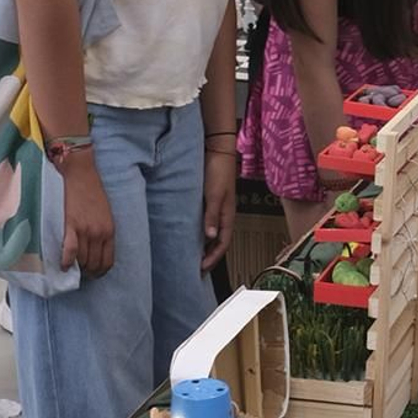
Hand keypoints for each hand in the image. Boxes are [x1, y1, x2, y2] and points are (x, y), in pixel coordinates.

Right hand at [59, 150, 115, 277]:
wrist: (79, 173)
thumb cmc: (90, 191)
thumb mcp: (104, 214)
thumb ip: (101, 231)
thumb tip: (94, 249)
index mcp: (109, 231)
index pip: (107, 261)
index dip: (99, 271)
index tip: (92, 273)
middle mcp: (99, 233)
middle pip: (93, 263)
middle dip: (86, 271)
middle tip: (77, 272)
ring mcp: (85, 230)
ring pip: (81, 260)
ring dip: (75, 267)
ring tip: (69, 268)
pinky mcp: (71, 225)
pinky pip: (70, 251)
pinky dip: (66, 261)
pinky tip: (63, 265)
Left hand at [201, 148, 235, 272]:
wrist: (218, 149)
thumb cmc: (219, 169)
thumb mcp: (214, 194)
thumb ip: (212, 215)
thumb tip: (210, 237)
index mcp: (227, 215)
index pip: (223, 243)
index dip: (213, 258)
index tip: (201, 269)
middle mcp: (223, 214)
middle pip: (218, 241)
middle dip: (209, 256)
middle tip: (197, 268)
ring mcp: (216, 207)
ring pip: (212, 232)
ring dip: (204, 245)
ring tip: (192, 254)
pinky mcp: (209, 200)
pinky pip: (206, 221)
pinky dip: (199, 231)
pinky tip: (189, 232)